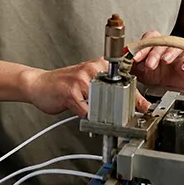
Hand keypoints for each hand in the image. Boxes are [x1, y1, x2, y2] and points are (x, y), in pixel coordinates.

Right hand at [20, 59, 148, 116]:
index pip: (125, 79)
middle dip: (123, 110)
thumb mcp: (89, 80)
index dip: (136, 97)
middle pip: (118, 93)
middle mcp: (92, 69)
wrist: (39, 84)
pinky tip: (84, 116)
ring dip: (105, 116)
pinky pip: (87, 111)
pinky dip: (88, 118)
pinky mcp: (71, 92)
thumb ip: (108, 87)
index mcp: (99, 64)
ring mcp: (81, 80)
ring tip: (100, 119)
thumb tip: (133, 101)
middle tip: (124, 120)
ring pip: (103, 104)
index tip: (144, 108)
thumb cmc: (65, 84)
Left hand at [131, 30, 183, 90]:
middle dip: (154, 54)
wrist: (173, 84)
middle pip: (160, 43)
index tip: (135, 58)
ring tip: (166, 60)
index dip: (141, 49)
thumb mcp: (143, 72)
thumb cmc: (156, 74)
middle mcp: (165, 46)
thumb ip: (135, 67)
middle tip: (150, 65)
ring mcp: (178, 51)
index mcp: (152, 46)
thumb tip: (126, 64)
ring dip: (170, 53)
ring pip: (175, 47)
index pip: (146, 41)